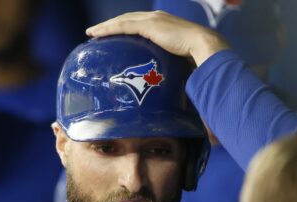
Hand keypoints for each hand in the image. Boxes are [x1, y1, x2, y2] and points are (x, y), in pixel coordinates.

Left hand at [86, 11, 229, 66]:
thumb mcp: (181, 61)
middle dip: (112, 25)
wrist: (203, 46)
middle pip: (128, 19)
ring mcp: (153, 20)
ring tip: (92, 33)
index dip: (126, 28)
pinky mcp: (149, 26)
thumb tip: (173, 87)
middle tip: (97, 33)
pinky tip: (97, 33)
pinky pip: (123, 26)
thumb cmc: (198, 58)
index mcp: (165, 24)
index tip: (115, 36)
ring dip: (106, 26)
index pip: (140, 24)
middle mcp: (157, 18)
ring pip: (123, 21)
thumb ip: (173, 67)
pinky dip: (109, 29)